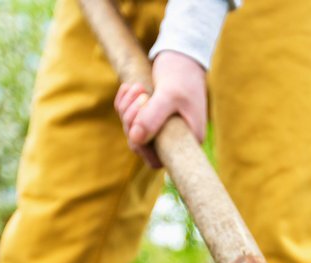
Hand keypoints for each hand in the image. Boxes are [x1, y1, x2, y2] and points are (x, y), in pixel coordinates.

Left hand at [114, 51, 206, 168]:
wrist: (183, 54)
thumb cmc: (182, 75)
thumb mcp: (169, 95)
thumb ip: (153, 117)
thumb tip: (135, 139)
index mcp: (186, 140)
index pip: (157, 160)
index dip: (143, 148)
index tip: (139, 126)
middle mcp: (173, 137)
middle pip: (141, 144)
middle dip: (133, 120)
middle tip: (141, 94)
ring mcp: (160, 126)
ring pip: (131, 129)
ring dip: (127, 108)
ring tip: (137, 87)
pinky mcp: (149, 114)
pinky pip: (127, 116)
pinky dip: (124, 102)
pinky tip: (128, 87)